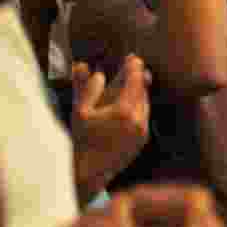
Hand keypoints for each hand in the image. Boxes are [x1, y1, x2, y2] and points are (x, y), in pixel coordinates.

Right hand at [71, 55, 150, 198]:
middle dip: (138, 78)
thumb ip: (85, 87)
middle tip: (135, 64)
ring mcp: (143, 131)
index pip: (134, 82)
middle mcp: (138, 120)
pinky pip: (144, 116)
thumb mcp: (80, 111)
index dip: (134, 68)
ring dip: (139, 92)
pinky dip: (139, 106)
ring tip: (133, 80)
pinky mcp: (143, 139)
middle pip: (142, 92)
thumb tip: (84, 65)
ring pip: (145, 104)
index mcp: (124, 111)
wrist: (91, 170)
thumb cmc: (82, 138)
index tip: (133, 57)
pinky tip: (130, 101)